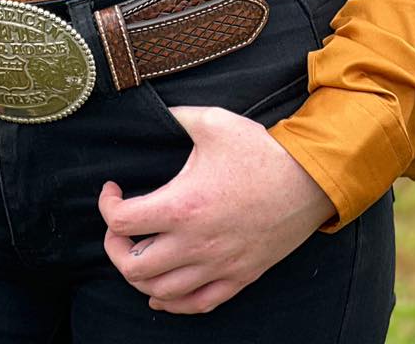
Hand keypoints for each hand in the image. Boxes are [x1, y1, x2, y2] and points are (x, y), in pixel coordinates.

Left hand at [98, 103, 335, 315]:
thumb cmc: (259, 151)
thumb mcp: (212, 121)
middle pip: (133, 267)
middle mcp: (195, 243)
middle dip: (115, 247)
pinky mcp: (238, 277)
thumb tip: (154, 111)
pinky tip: (161, 293)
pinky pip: (196, 305)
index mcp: (183, 206)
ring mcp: (217, 266)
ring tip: (136, 254)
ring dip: (139, 277)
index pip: (123, 222)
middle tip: (119, 228)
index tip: (112, 191)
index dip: (107, 206)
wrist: (308, 180)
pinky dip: (172, 303)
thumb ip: (177, 116)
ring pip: (161, 292)